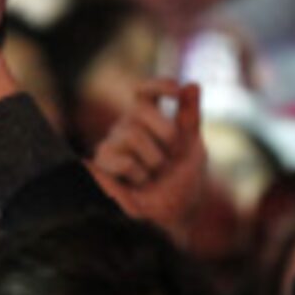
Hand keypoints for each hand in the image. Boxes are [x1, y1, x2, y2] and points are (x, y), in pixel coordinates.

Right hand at [91, 81, 204, 238]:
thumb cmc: (182, 177)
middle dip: (165, 134)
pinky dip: (138, 173)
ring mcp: (112, 142)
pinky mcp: (102, 162)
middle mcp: (127, 125)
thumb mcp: (192, 146)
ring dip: (153, 161)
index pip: (146, 91)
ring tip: (152, 175)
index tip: (177, 90)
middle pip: (141, 111)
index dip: (157, 84)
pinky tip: (138, 182)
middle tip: (169, 158)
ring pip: (133, 135)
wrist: (175, 211)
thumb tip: (193, 84)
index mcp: (149, 117)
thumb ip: (190, 116)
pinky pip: (123, 159)